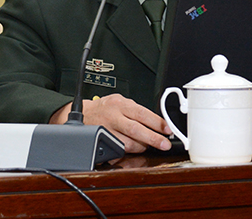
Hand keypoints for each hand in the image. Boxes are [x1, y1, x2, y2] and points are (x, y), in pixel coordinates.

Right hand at [49, 94, 171, 153]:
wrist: (83, 114)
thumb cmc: (106, 108)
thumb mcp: (121, 101)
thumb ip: (136, 111)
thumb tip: (158, 123)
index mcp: (120, 104)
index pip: (142, 113)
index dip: (157, 122)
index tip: (168, 130)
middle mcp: (113, 117)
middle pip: (136, 129)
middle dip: (153, 138)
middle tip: (164, 144)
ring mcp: (107, 131)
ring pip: (128, 143)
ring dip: (142, 146)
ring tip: (148, 145)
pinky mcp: (102, 142)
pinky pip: (119, 150)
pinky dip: (130, 151)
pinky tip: (135, 148)